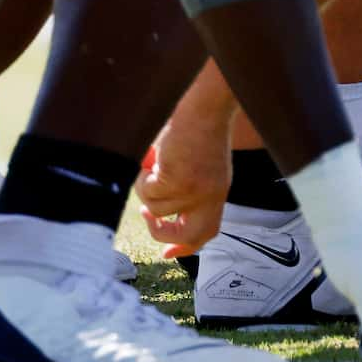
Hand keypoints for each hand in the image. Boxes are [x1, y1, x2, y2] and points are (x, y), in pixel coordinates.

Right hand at [138, 91, 235, 255]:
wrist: (204, 108)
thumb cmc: (199, 132)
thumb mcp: (205, 169)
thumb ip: (192, 193)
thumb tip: (161, 216)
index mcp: (217, 194)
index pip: (206, 233)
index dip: (185, 247)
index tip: (166, 253)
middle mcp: (209, 196)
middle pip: (187, 234)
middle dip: (161, 233)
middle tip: (147, 216)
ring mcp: (193, 190)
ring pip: (157, 208)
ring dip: (147, 190)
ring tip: (154, 166)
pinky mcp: (175, 179)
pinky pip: (147, 191)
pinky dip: (144, 177)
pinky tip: (153, 159)